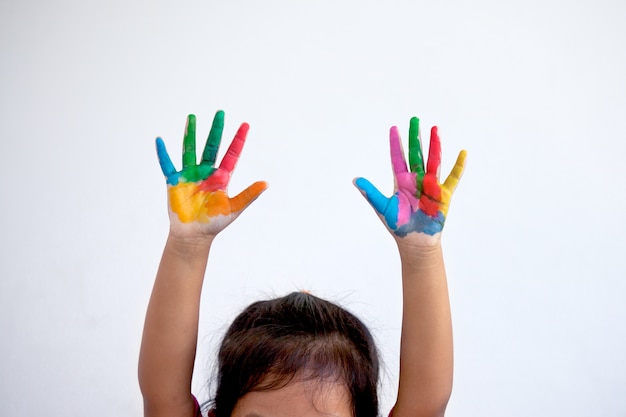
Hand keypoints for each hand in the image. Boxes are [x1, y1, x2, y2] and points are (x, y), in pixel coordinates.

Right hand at [156, 111, 266, 237]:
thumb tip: (266, 183)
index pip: (232, 154)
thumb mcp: (234, 208)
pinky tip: (159, 140)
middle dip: (216, 130)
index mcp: (222, 177)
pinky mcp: (175, 182)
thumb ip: (248, 195)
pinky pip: (168, 165)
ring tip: (192, 118)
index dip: (238, 140)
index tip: (245, 124)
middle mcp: (206, 171)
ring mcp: (190, 175)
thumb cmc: (215, 223)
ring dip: (191, 134)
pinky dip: (163, 154)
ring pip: (190, 149)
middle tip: (220, 113)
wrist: (194, 235)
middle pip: (212, 146)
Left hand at [354, 117, 465, 244]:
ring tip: (434, 129)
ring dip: (434, 145)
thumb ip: (371, 193)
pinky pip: (452, 178)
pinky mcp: (443, 194)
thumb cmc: (398, 225)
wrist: (414, 242)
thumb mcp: (383, 207)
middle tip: (414, 119)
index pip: (398, 158)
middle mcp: (416, 180)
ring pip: (432, 160)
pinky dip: (458, 166)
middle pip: (416, 154)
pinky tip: (463, 153)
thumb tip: (355, 180)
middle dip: (415, 137)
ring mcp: (430, 185)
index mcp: (401, 181)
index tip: (394, 128)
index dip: (396, 144)